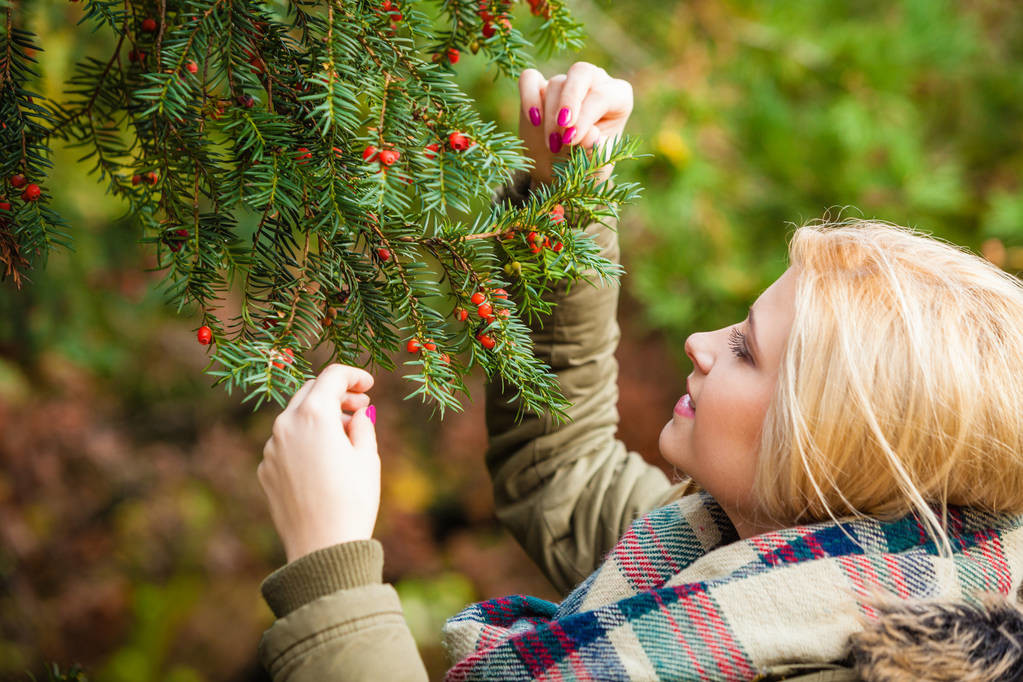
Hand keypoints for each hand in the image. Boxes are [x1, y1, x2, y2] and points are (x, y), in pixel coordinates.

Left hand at [258, 364, 378, 562]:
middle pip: (310, 391)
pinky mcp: (266, 470)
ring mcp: (271, 448)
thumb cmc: (352, 501)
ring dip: (320, 416)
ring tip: (346, 435)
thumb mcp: (368, 458)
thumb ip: (362, 425)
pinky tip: (324, 459)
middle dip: (336, 393)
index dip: (354, 375)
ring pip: (295, 417)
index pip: (332, 376)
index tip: (369, 384)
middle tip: (361, 405)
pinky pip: (286, 442)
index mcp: (313, 415)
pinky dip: (305, 439)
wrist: (322, 549)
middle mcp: (285, 425)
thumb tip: (357, 414)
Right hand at [518, 61, 633, 185]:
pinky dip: (528, 96)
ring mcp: (566, 84)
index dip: (585, 116)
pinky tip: (533, 120)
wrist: (561, 173)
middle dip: (569, 99)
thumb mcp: (596, 164)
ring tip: (552, 145)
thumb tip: (591, 134)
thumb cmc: (586, 166)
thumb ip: (595, 149)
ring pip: (555, 84)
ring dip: (550, 116)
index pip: (602, 95)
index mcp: (618, 97)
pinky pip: (529, 79)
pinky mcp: (539, 88)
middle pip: (582, 72)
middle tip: (561, 126)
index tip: (571, 140)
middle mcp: (595, 83)